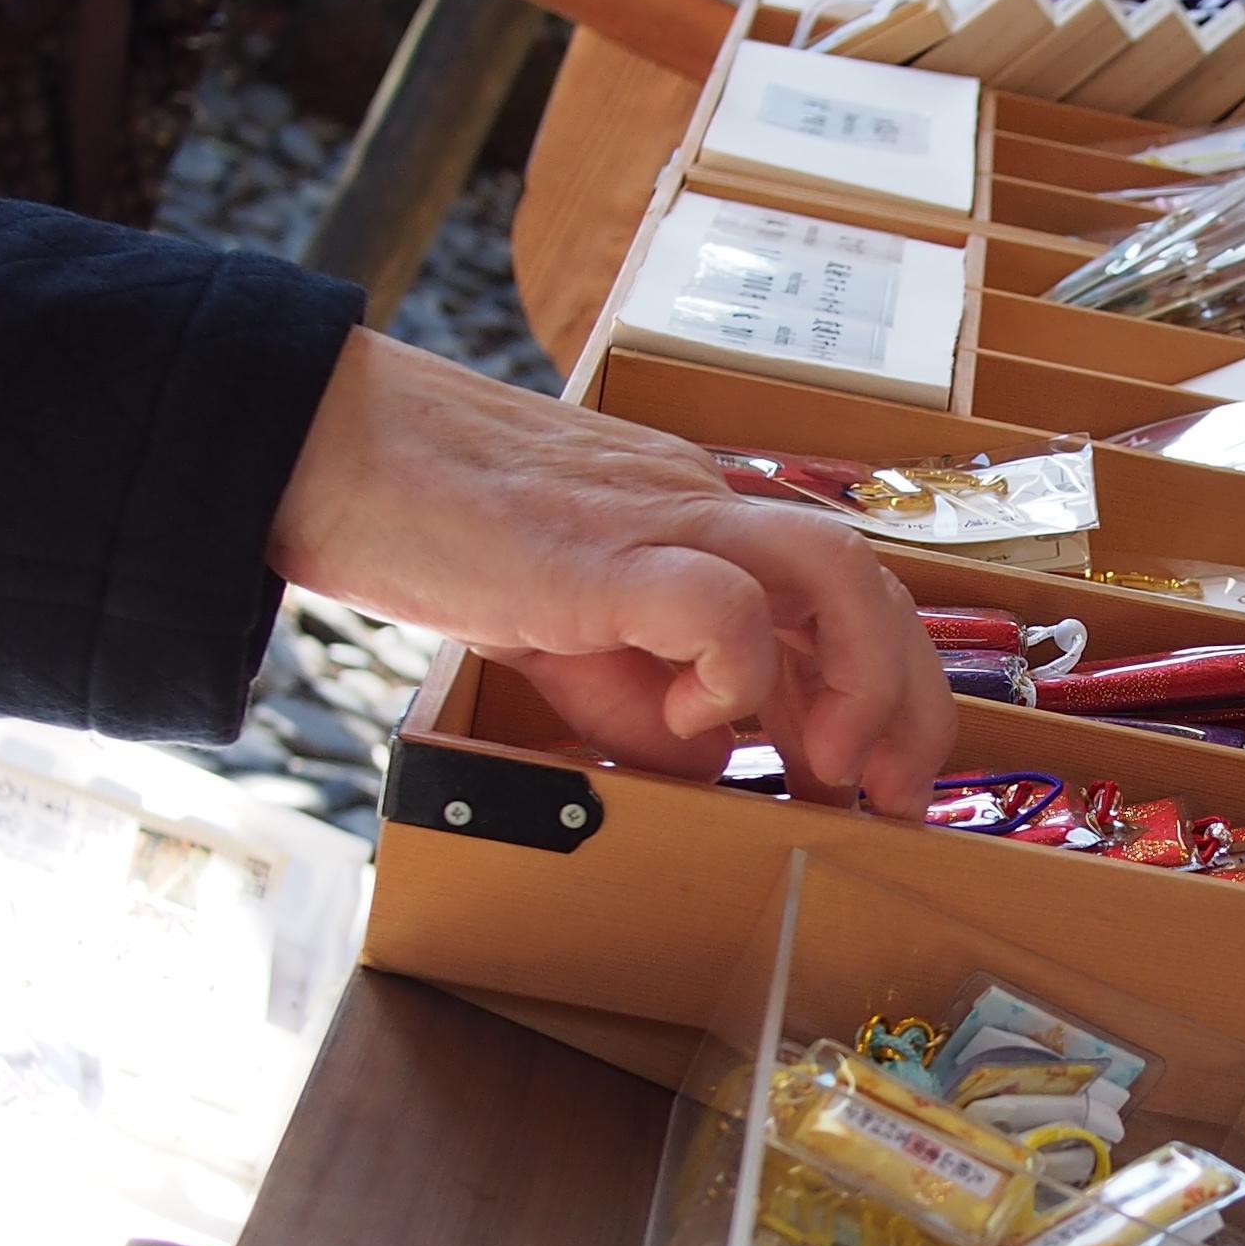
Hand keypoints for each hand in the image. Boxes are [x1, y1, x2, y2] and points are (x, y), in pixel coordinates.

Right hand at [267, 330, 954, 813]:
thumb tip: (720, 757)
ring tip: (836, 767)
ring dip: (861, 679)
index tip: (891, 783)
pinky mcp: (605, 550)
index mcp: (701, 525)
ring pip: (830, 571)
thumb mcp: (567, 635)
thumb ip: (647, 693)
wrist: (333, 449)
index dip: (893, 694)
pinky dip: (733, 673)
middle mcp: (704, 510)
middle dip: (911, 700)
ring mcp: (661, 518)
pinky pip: (718, 601)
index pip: (842, 601)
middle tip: (896, 796)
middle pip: (868, 583)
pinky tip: (692, 718)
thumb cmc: (437, 532)